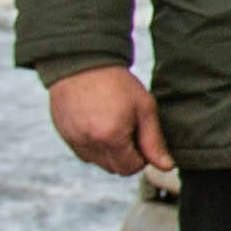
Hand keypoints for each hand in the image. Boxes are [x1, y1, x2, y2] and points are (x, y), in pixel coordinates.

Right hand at [47, 67, 170, 176]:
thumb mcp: (144, 107)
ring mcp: (73, 140)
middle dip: (125, 156)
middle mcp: (89, 144)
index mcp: (111, 138)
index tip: (141, 137)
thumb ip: (154, 141)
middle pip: (114, 169)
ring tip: (111, 123)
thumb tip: (166, 166)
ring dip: (108, 151)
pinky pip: (83, 151)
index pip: (130, 168)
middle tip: (128, 128)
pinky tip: (96, 121)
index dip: (141, 157)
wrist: (82, 61)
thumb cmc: (117, 83)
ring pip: (97, 162)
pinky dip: (92, 144)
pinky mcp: (63, 134)